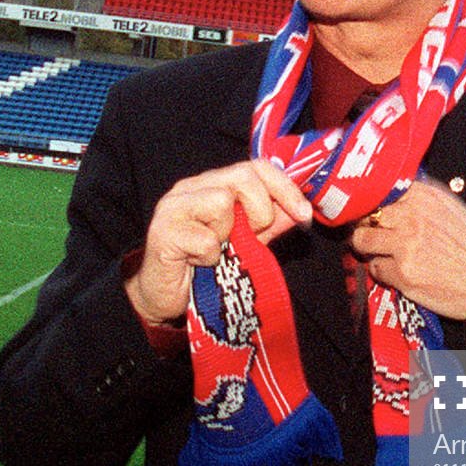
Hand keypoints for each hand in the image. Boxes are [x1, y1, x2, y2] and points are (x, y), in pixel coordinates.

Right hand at [125, 160, 312, 325]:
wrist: (162, 299)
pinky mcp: (163, 233)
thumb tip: (298, 210)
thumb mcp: (245, 241)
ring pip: (221, 202)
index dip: (284, 187)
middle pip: (242, 176)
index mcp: (211, 185)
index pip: (254, 166)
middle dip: (260, 209)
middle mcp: (191, 188)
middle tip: (254, 236)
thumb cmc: (202, 267)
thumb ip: (268, 223)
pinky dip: (210, 257)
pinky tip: (199, 264)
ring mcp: (174, 208)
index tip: (303, 214)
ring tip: (217, 251)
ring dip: (229, 235)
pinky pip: (205, 239)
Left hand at [348, 179, 465, 319]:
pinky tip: (400, 271)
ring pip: (363, 240)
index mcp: (425, 197)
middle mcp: (413, 217)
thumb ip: (420, 199)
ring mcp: (406, 245)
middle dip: (366, 225)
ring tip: (380, 252)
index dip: (372, 203)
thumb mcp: (451, 208)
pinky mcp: (403, 273)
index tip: (370, 210)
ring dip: (368, 248)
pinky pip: (375, 268)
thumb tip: (392, 195)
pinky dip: (383, 271)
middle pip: (367, 214)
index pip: (381, 190)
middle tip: (372, 233)